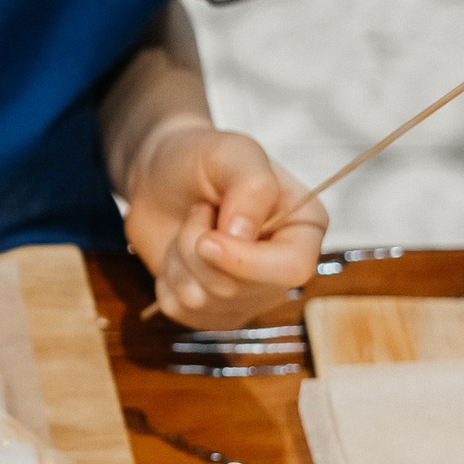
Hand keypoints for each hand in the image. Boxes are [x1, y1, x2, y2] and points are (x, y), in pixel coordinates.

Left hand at [123, 124, 325, 327]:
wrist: (160, 178)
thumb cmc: (202, 160)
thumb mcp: (231, 152)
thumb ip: (251, 186)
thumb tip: (244, 236)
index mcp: (304, 227)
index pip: (292, 269)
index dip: (245, 262)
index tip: (208, 239)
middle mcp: (282, 268)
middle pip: (237, 289)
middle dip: (198, 250)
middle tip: (199, 211)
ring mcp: (249, 296)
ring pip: (202, 301)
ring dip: (180, 259)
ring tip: (189, 228)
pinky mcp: (213, 311)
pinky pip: (180, 312)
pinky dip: (167, 278)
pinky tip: (179, 252)